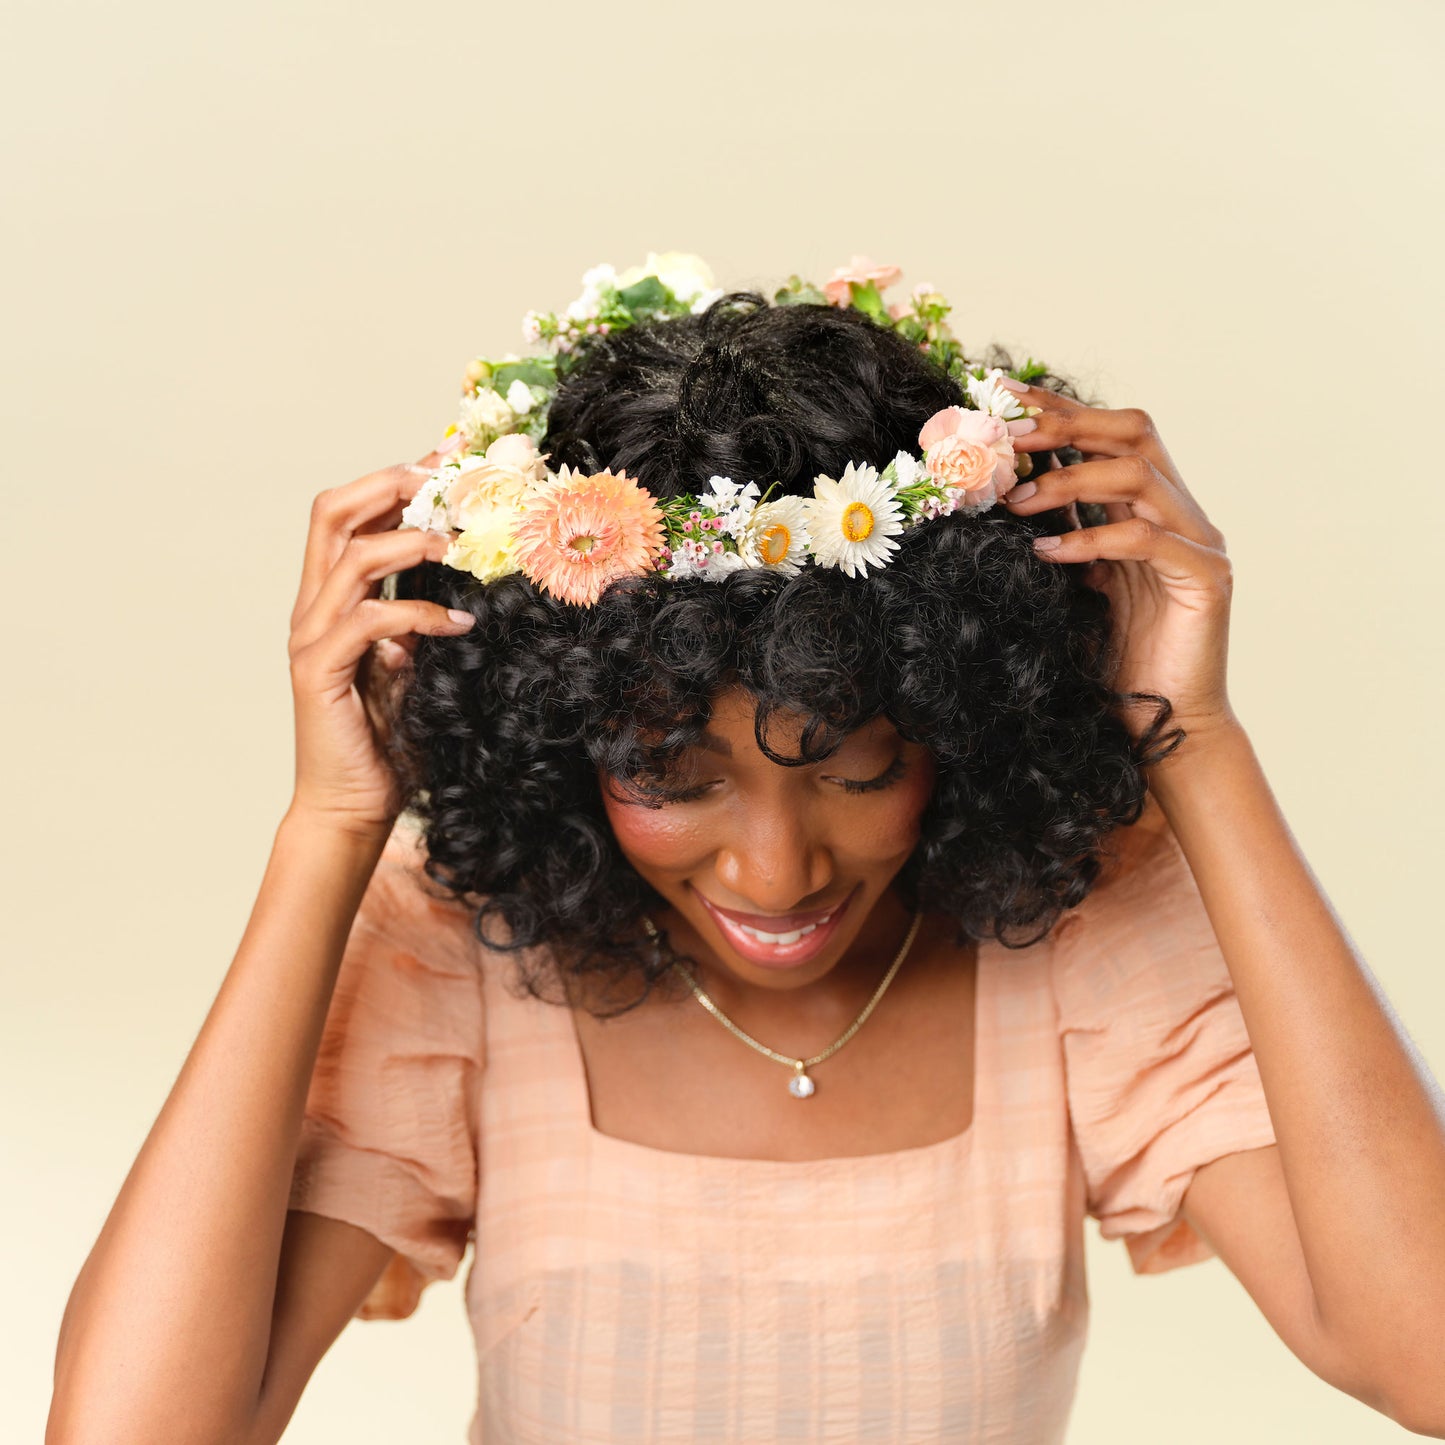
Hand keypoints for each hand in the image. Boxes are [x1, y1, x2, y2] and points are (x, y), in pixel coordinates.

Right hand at [286, 447, 474, 835]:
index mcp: (332, 599)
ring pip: (351, 558)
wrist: (351, 807)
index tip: (448, 457)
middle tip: (448, 481)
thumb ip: (418, 621)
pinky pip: (371, 622)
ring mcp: (312, 639)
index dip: (394, 478)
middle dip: (392, 485)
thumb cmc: (384, 739)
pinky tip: (460, 623)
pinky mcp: (321, 673)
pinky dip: (419, 614)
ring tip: (459, 546)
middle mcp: (313, 609)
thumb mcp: (411, 664)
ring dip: (410, 543)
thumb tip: (458, 582)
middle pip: (333, 513)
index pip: (351, 514)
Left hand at [1001, 386, 1236, 749]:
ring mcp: (1197, 542)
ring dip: (1069, 479)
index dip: (1056, 408)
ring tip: (1014, 501)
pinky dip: (1092, 538)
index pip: (1106, 434)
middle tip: (1004, 435)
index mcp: (1146, 508)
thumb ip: (1056, 531)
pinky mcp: (1205, 579)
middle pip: (1132, 433)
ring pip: (1138, 476)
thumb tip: (1002, 487)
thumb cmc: (1111, 660)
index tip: (999, 394)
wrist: (1158, 726)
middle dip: (1065, 423)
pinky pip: (1147, 539)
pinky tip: (1048, 551)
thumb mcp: (1070, 582)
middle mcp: (1178, 513)